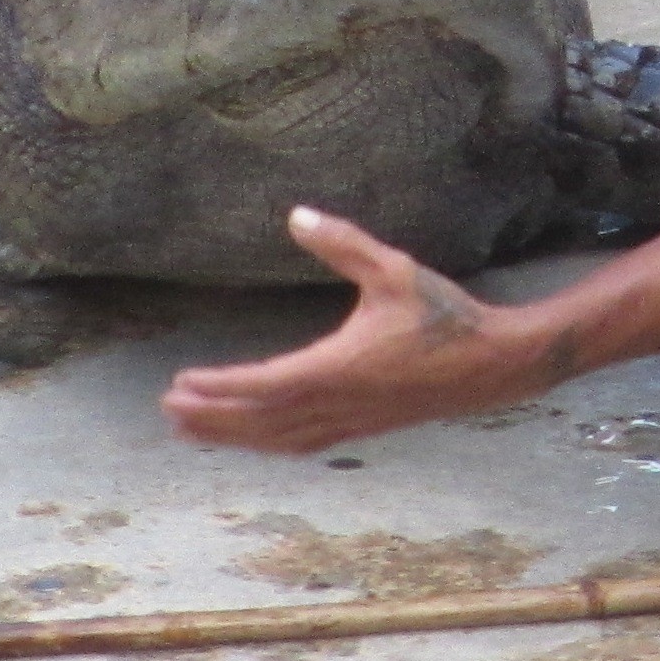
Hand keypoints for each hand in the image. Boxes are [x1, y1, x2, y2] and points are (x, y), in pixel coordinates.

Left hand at [160, 208, 553, 453]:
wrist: (491, 365)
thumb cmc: (443, 314)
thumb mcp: (394, 268)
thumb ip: (343, 243)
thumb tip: (297, 215)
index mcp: (341, 366)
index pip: (265, 383)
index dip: (220, 386)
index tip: (182, 383)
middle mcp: (340, 403)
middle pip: (261, 421)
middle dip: (212, 418)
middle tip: (168, 410)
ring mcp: (351, 422)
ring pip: (279, 439)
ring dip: (233, 437)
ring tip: (191, 430)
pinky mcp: (364, 429)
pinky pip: (304, 445)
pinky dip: (269, 445)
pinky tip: (254, 441)